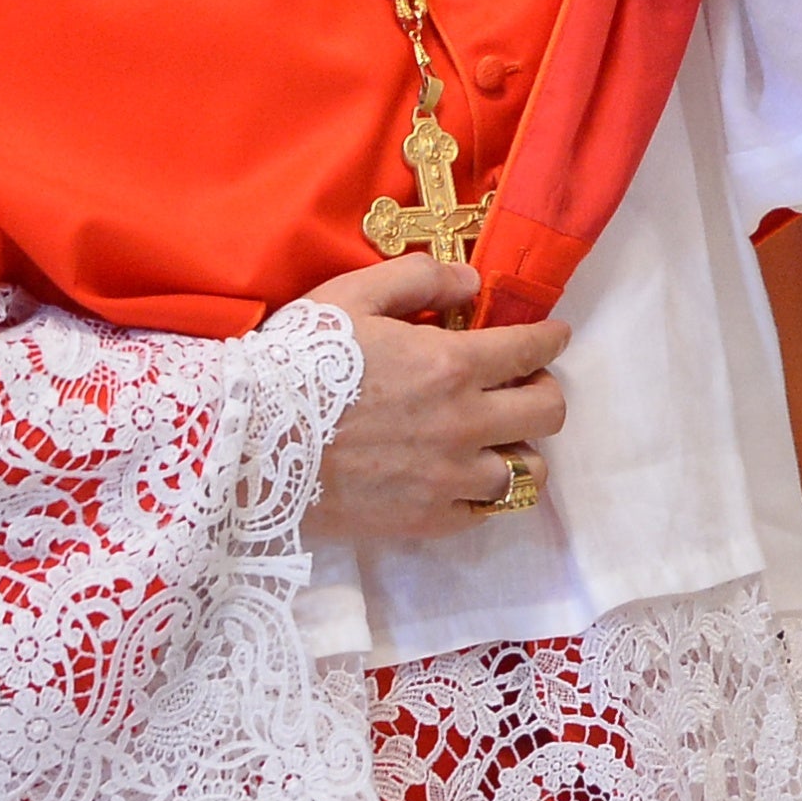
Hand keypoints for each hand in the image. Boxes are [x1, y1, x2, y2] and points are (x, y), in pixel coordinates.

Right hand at [300, 256, 567, 542]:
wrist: (248, 444)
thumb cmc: (297, 362)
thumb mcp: (352, 296)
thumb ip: (419, 279)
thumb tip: (472, 283)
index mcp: (450, 364)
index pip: (531, 350)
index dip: (550, 339)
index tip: (553, 337)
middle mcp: (463, 424)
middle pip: (548, 414)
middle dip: (543, 391)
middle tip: (522, 385)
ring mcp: (448, 479)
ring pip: (526, 472)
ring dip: (517, 448)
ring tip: (493, 437)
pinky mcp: (425, 521)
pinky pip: (484, 512)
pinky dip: (483, 493)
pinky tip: (462, 476)